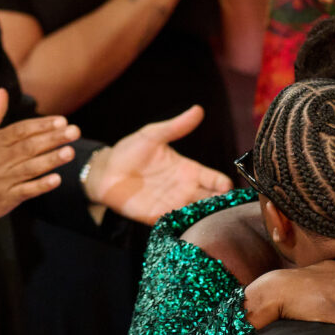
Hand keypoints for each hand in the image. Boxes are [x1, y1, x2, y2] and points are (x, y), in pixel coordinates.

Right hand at [0, 88, 79, 232]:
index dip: (40, 125)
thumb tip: (2, 92)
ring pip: (30, 168)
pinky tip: (57, 179)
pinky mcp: (8, 198)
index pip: (20, 130)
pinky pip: (26, 191)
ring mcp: (4, 180)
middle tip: (74, 131)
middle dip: (53, 138)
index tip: (61, 120)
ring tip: (70, 152)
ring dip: (51, 160)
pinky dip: (41, 185)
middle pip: (29, 147)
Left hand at [82, 104, 231, 222]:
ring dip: (208, 217)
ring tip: (215, 218)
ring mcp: (173, 204)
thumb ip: (176, 126)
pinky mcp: (159, 216)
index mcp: (189, 170)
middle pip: (212, 199)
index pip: (215, 179)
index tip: (229, 187)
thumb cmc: (130, 151)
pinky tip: (193, 225)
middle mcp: (185, 189)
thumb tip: (198, 109)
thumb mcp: (153, 135)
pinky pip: (178, 223)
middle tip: (229, 206)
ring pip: (199, 213)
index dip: (225, 184)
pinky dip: (188, 225)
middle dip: (223, 204)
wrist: (105, 171)